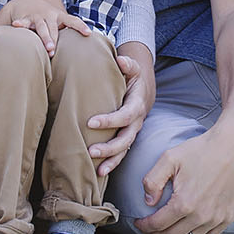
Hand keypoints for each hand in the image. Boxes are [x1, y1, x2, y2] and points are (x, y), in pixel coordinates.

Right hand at [0, 0, 78, 51]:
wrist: (27, 2)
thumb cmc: (47, 18)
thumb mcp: (57, 21)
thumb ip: (66, 32)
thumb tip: (82, 48)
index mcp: (59, 16)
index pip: (72, 21)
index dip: (80, 26)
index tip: (88, 33)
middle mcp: (49, 15)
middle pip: (54, 28)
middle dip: (54, 39)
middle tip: (54, 51)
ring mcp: (38, 16)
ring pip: (41, 27)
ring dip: (45, 37)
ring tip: (48, 47)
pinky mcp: (26, 17)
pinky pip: (23, 21)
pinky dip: (20, 24)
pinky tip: (15, 25)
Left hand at [87, 51, 153, 176]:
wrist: (143, 91)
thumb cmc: (132, 78)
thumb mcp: (133, 69)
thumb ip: (128, 64)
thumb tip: (120, 60)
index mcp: (137, 105)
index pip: (125, 116)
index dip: (110, 121)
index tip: (91, 122)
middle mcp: (136, 122)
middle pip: (126, 139)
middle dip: (110, 147)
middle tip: (91, 151)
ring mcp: (132, 133)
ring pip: (125, 150)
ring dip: (111, 161)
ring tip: (97, 169)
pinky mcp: (127, 139)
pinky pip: (121, 154)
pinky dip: (112, 164)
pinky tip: (99, 173)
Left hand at [134, 123, 233, 233]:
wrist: (232, 147)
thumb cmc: (200, 150)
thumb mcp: (169, 159)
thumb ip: (152, 181)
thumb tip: (148, 202)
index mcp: (184, 203)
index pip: (158, 225)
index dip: (145, 227)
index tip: (139, 223)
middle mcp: (200, 216)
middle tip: (150, 228)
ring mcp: (216, 218)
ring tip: (169, 228)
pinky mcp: (228, 217)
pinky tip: (189, 227)